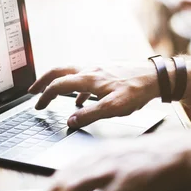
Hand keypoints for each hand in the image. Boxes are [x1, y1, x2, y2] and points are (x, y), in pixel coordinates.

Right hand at [28, 62, 160, 128]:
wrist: (157, 77)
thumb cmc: (137, 91)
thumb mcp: (113, 108)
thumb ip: (90, 115)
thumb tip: (70, 121)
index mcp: (88, 78)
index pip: (58, 85)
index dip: (45, 95)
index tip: (37, 105)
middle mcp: (90, 69)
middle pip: (59, 71)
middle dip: (43, 81)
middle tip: (33, 91)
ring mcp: (98, 68)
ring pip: (71, 73)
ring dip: (58, 83)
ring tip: (52, 94)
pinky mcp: (107, 71)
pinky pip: (85, 78)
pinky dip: (76, 88)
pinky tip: (81, 99)